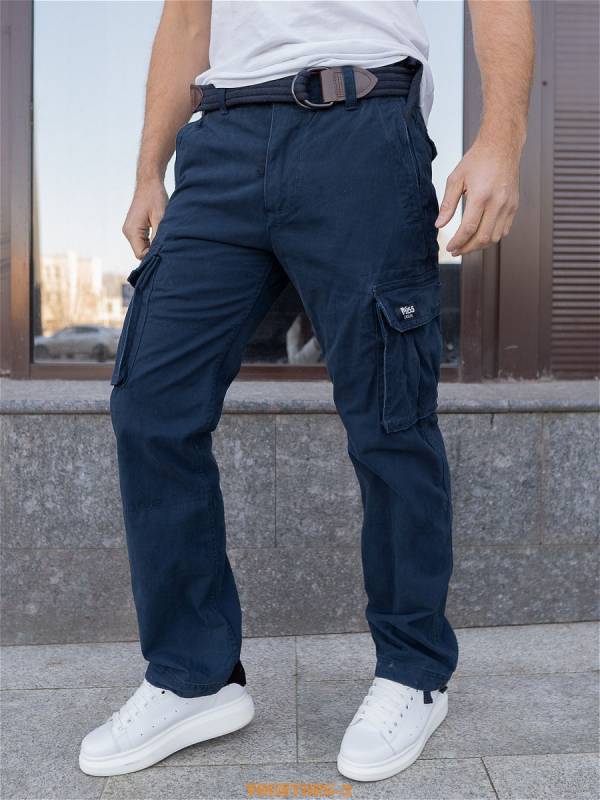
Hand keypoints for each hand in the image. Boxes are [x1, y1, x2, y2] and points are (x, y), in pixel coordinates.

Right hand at [122, 179, 168, 258]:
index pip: (141, 254)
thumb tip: (160, 253)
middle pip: (141, 252)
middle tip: (168, 245)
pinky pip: (143, 241)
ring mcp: (130, 230)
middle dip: (154, 251)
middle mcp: (128, 232)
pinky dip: (152, 241)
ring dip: (154, 246)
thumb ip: (158, 237)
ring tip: (165, 238)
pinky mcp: (135, 228)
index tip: (167, 252)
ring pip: (142, 247)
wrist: (149, 183)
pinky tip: (160, 234)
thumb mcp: (160, 218)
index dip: (154, 256)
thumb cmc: (155, 198)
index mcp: (132, 231)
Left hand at [435, 136, 520, 256]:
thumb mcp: (455, 178)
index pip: (469, 229)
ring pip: (495, 237)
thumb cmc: (477, 159)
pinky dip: (492, 237)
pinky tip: (481, 236)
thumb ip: (447, 204)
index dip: (458, 242)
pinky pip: (504, 229)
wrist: (502, 145)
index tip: (450, 248)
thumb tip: (439, 225)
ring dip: (480, 246)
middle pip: (483, 237)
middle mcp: (497, 202)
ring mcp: (508, 205)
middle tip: (456, 251)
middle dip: (468, 248)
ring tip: (467, 246)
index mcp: (481, 196)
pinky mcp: (514, 205)